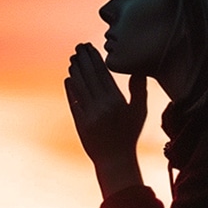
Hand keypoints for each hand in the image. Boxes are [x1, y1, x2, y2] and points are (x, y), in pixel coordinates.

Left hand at [65, 43, 146, 195]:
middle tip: (78, 48)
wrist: (115, 160)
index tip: (90, 47)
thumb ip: (138, 90)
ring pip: (79, 87)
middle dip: (83, 60)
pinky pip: (73, 101)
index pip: (102, 74)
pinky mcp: (80, 123)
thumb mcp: (139, 112)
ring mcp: (89, 115)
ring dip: (74, 72)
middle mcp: (102, 106)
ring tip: (72, 60)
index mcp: (116, 101)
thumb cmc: (129, 134)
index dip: (94, 59)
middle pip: (89, 77)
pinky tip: (68, 79)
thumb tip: (138, 69)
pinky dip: (70, 89)